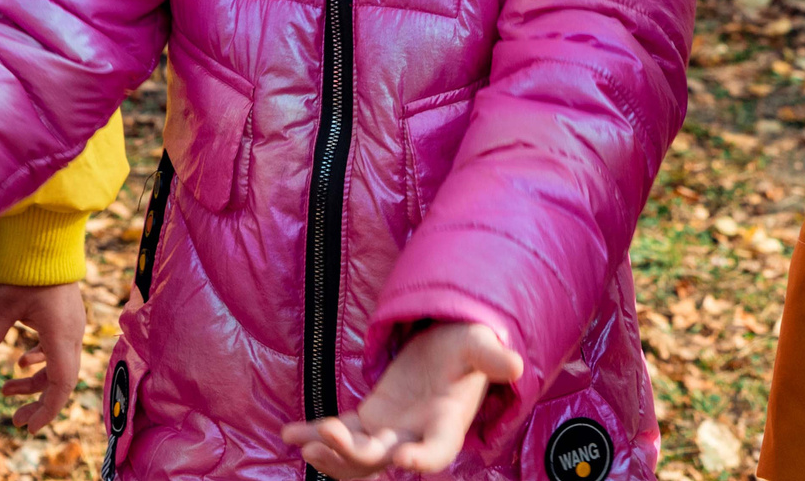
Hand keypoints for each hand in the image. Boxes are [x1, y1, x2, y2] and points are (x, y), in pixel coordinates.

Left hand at [0, 279, 86, 433]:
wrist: (49, 242)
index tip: (29, 428)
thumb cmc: (29, 271)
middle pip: (62, 381)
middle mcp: (72, 336)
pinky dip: (40, 362)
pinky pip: (58, 351)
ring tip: (6, 390)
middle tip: (15, 420)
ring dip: (35, 383)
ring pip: (59, 367)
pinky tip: (20, 361)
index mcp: (61, 336)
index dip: (47, 410)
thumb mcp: (3, 305)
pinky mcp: (67, 320)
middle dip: (39, 403)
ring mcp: (72, 327)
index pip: (61, 385)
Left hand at [281, 320, 523, 476]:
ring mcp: (389, 432)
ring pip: (357, 457)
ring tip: (304, 444)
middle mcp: (415, 437)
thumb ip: (493, 356)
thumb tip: (515, 363)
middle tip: (328, 435)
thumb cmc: (468, 345)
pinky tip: (289, 433)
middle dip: (354, 453)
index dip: (420, 459)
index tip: (400, 459)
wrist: (450, 344)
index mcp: (446, 425)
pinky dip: (315, 435)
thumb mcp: (480, 345)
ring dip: (331, 455)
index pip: (435, 452)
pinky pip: (341, 433)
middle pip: (383, 459)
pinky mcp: (369, 420)